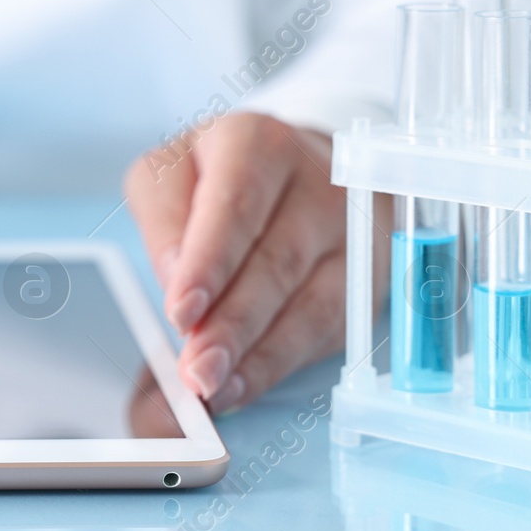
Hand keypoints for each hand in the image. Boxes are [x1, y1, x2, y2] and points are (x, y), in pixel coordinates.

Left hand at [124, 113, 346, 413]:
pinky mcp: (366, 277)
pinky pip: (326, 330)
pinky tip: (243, 383)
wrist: (300, 167)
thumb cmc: (224, 173)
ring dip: (258, 355)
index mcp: (256, 143)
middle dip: (232, 324)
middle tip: (196, 370)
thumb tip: (173, 276)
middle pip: (276, 262)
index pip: (237, 206)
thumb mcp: (172, 173)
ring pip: (310, 303)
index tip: (181, 311)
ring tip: (213, 387)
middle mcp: (315, 181)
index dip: (210, 263)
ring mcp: (352, 232)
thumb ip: (163, 217)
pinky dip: (280, 363)